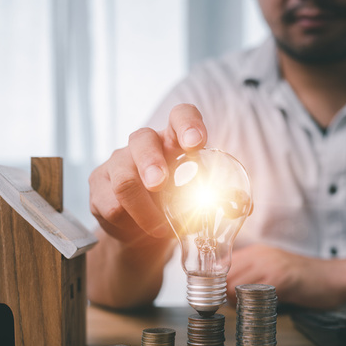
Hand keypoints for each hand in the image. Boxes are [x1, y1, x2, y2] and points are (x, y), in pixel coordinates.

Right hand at [88, 104, 206, 246]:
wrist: (141, 230)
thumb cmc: (174, 204)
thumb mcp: (197, 197)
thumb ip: (218, 197)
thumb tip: (246, 206)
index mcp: (173, 139)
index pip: (180, 115)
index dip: (188, 124)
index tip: (196, 142)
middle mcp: (144, 145)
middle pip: (142, 139)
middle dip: (152, 163)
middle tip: (160, 184)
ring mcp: (117, 163)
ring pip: (124, 180)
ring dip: (145, 211)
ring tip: (161, 229)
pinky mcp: (99, 186)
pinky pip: (111, 206)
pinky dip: (131, 223)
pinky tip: (140, 229)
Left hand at [226, 245, 345, 309]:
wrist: (334, 277)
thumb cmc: (304, 278)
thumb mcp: (273, 270)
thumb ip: (251, 276)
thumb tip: (226, 293)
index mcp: (256, 252)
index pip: (222, 264)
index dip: (216, 283)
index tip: (216, 297)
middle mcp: (261, 255)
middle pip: (226, 275)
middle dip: (223, 295)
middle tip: (229, 308)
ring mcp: (272, 265)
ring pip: (237, 284)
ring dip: (235, 301)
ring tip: (243, 309)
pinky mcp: (283, 278)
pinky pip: (256, 292)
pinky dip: (252, 305)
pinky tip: (257, 310)